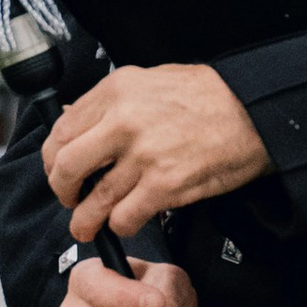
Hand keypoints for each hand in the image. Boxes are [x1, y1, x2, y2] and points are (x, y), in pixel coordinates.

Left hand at [43, 63, 267, 243]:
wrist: (253, 112)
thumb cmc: (208, 97)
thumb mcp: (150, 81)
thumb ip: (112, 101)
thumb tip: (74, 118)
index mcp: (116, 91)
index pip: (62, 131)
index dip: (53, 159)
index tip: (59, 171)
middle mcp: (123, 121)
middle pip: (67, 167)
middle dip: (61, 191)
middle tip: (69, 200)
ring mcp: (143, 155)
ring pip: (94, 200)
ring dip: (85, 220)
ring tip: (86, 225)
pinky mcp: (165, 185)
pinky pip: (125, 217)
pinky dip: (120, 226)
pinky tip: (125, 222)